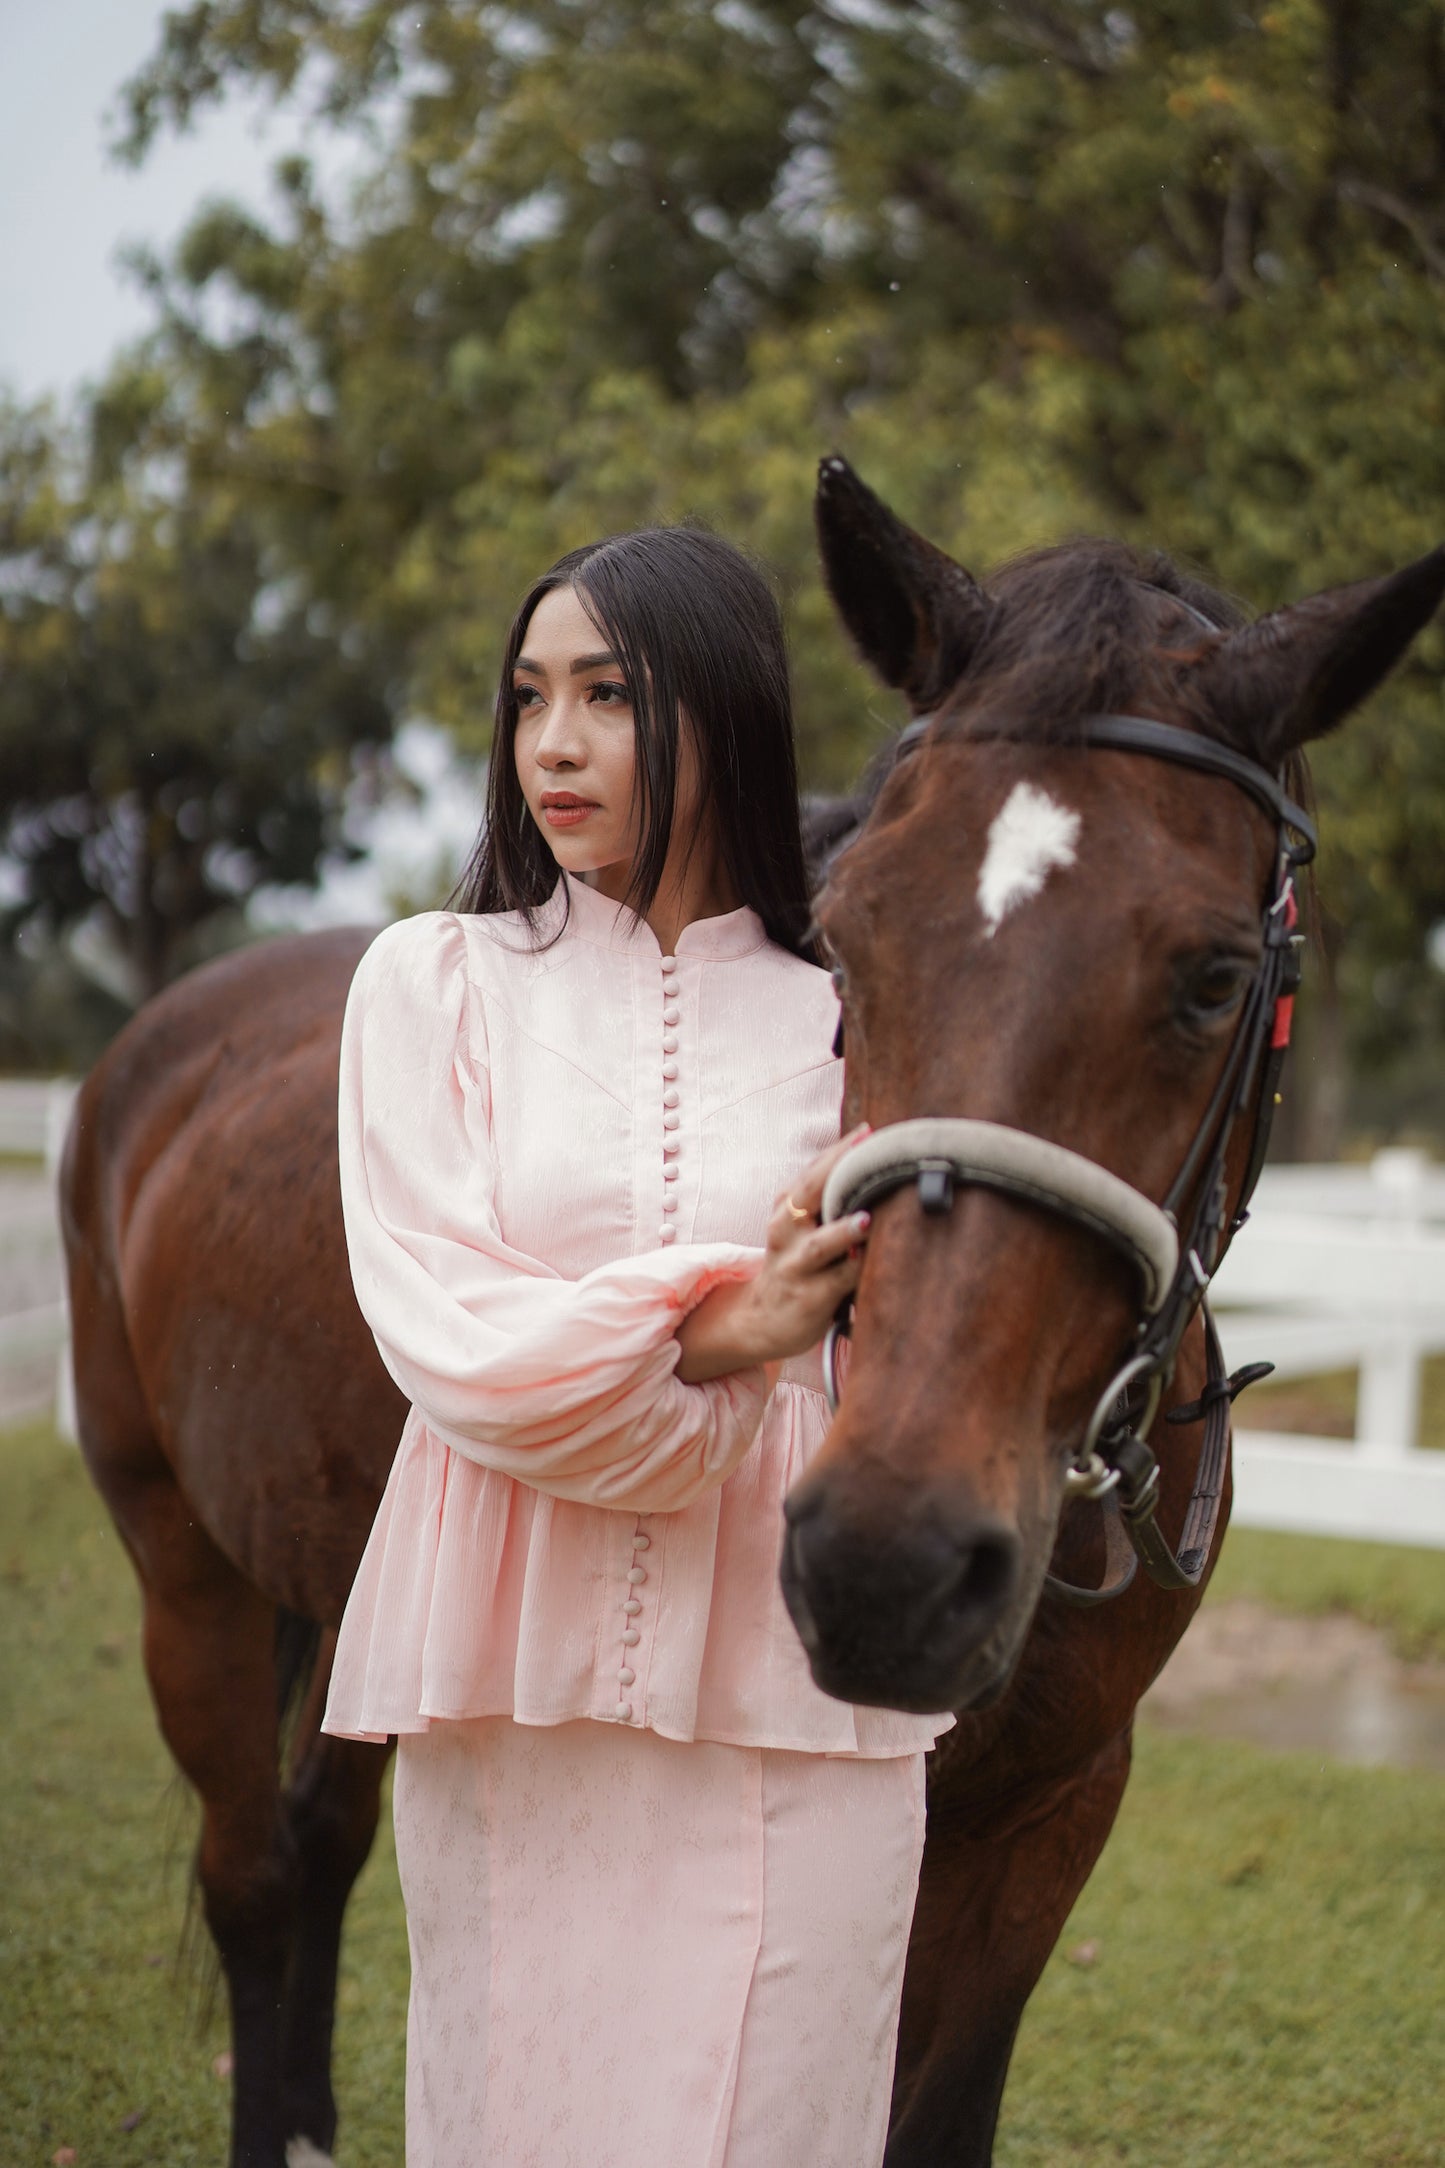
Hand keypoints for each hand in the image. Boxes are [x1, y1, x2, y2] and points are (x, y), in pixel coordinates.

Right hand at [675, 1126, 872, 1383]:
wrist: (762, 1319)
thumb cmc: (796, 1263)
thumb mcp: (801, 1226)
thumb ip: (829, 1199)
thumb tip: (876, 1163)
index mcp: (787, 1206)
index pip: (813, 1170)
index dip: (840, 1150)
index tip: (868, 1131)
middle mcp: (786, 1230)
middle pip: (809, 1192)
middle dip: (838, 1171)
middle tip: (866, 1155)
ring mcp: (796, 1265)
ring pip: (820, 1244)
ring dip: (843, 1231)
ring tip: (865, 1220)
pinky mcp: (809, 1297)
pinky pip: (837, 1281)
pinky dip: (857, 1269)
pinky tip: (874, 1259)